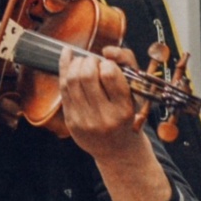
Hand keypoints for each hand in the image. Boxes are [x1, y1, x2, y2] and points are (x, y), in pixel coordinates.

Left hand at [59, 44, 171, 200]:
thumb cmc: (127, 114)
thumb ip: (127, 64)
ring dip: (75, 64)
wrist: (117, 149)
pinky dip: (64, 70)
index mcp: (124, 108)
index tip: (108, 65)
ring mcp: (85, 120)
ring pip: (71, 81)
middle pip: (86, 75)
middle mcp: (104, 116)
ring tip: (82, 62)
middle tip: (93, 62)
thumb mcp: (136, 91)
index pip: (110, 74)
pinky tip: (68, 58)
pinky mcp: (71, 122)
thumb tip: (107, 51)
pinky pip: (63, 90)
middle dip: (88, 61)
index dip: (106, 63)